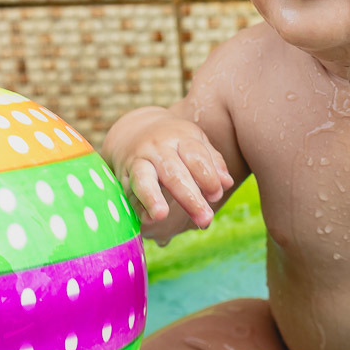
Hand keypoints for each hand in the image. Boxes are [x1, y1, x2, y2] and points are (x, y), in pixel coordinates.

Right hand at [104, 109, 233, 230]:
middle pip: (174, 173)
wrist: (134, 130)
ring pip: (144, 178)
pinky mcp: (123, 176)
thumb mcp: (196, 143)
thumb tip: (226, 183)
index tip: (215, 196)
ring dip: (152, 197)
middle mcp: (157, 148)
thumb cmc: (175, 142)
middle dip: (190, 198)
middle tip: (205, 219)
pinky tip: (149, 220)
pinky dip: (138, 206)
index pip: (196, 157)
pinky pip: (129, 192)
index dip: (208, 177)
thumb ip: (212, 162)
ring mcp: (138, 161)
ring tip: (162, 215)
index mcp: (180, 138)